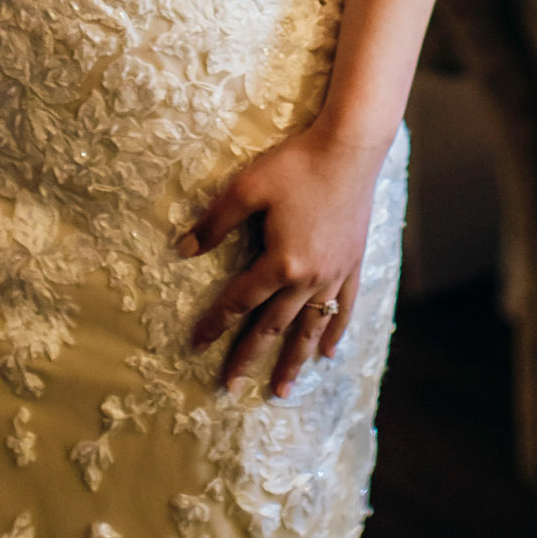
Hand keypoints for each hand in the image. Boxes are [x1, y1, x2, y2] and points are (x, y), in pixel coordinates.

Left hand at [178, 120, 385, 397]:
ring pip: (310, 327)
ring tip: (281, 390)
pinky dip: (336, 331)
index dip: (215, 323)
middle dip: (248, 357)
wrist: (351, 147)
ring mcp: (335, 273)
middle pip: (273, 325)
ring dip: (294, 360)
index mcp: (280, 262)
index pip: (240, 301)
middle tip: (230, 387)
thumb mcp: (248, 187)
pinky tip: (330, 352)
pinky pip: (344, 307)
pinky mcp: (353, 262)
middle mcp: (308, 277)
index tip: (196, 345)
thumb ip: (216, 222)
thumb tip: (183, 249)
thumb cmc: (297, 163)